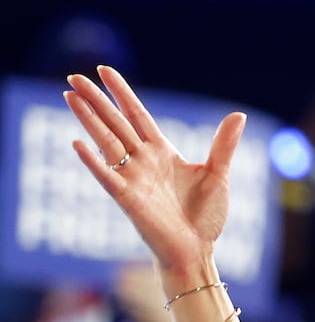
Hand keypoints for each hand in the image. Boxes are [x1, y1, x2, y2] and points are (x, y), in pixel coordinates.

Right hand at [64, 67, 245, 272]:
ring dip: (87, 120)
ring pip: (106, 142)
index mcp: (162, 152)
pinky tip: (77, 143)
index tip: (104, 71)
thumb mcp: (218, 175)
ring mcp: (133, 178)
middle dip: (96, 100)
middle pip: (115, 122)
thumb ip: (223, 145)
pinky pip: (107, 176)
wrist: (197, 251)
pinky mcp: (128, 199)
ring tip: (69, 96)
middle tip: (73, 77)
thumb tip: (238, 115)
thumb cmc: (205, 216)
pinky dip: (93, 161)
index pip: (137, 114)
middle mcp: (143, 161)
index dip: (121, 93)